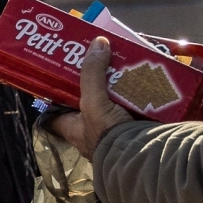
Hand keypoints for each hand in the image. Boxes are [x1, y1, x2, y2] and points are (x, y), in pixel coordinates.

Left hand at [42, 37, 133, 160]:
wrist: (144, 160)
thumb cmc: (109, 136)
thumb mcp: (94, 103)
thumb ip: (92, 74)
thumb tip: (97, 43)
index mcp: (74, 129)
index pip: (56, 114)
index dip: (55, 98)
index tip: (59, 78)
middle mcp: (92, 132)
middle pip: (89, 104)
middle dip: (96, 86)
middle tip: (102, 63)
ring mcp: (115, 133)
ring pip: (115, 105)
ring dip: (122, 89)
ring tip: (128, 67)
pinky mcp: (136, 131)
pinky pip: (137, 110)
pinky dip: (142, 98)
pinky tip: (147, 81)